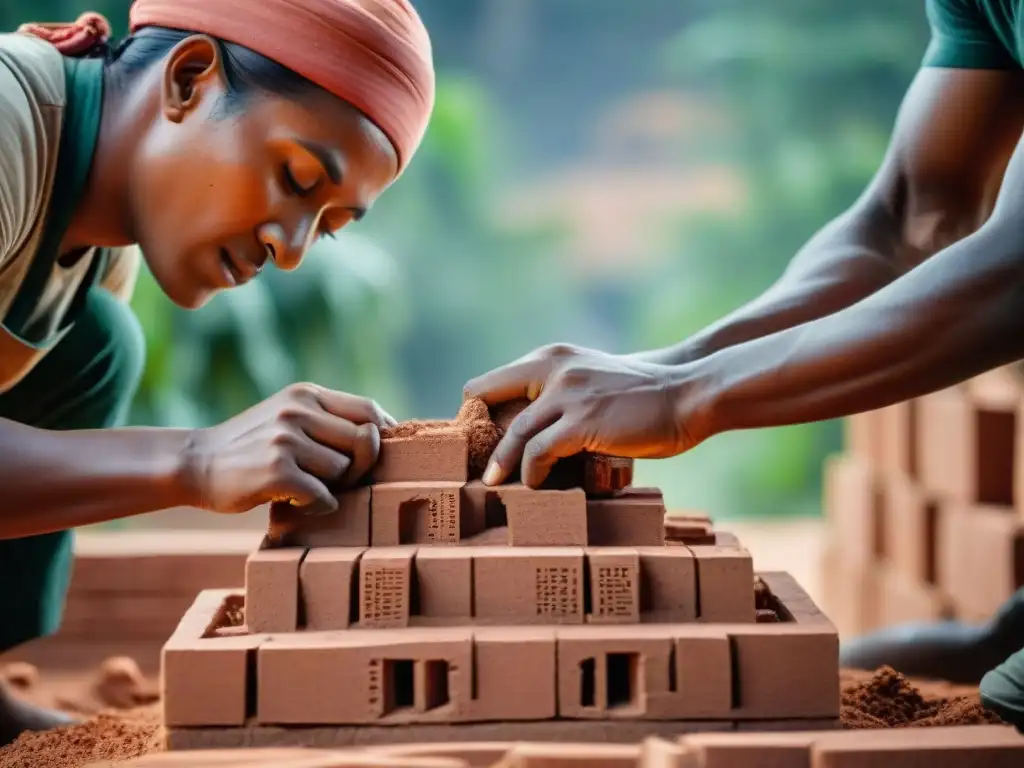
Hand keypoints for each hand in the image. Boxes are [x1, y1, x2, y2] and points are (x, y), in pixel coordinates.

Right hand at [184, 382, 396, 513]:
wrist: (194, 463)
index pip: (369, 410)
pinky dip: (318, 506)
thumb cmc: (251, 447)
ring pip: (345, 471)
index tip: (381, 457)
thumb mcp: (288, 418)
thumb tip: (381, 437)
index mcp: (307, 395)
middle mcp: (299, 410)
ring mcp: (287, 439)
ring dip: (334, 488)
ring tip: (307, 487)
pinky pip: (324, 496)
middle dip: (360, 468)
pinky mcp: (276, 470)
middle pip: (365, 442)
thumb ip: (327, 421)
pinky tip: (298, 502)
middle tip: (339, 481)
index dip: (384, 436)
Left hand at [464, 343, 711, 487]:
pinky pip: (539, 452)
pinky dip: (533, 473)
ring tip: (497, 484)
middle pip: (492, 402)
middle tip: (479, 466)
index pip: (493, 380)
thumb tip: (536, 427)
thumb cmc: (645, 395)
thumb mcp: (593, 379)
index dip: (481, 411)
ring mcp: (568, 394)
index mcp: (553, 357)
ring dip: (503, 464)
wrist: (689, 393)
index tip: (479, 439)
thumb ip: (563, 392)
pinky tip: (536, 484)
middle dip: (482, 438)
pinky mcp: (582, 422)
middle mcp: (554, 369)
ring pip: (515, 434)